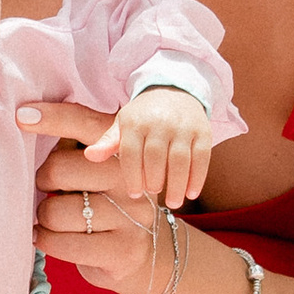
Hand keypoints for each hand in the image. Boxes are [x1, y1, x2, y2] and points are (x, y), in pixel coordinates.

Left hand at [24, 105, 169, 293]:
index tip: (21, 116)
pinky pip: (63, 243)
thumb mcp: (96, 170)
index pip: (83, 124)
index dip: (52, 118)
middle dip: (43, 182)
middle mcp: (131, 178)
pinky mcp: (123, 249)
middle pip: (60, 169)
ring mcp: (132, 215)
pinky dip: (46, 241)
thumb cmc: (108, 203)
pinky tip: (46, 237)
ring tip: (51, 218)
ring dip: (43, 217)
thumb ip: (72, 148)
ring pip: (57, 211)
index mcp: (122, 150)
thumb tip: (30, 123)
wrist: (147, 251)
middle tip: (48, 190)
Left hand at [89, 83, 213, 208]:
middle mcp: (160, 122)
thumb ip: (108, 142)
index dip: (132, 176)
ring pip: (180, 159)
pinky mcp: (203, 131)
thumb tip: (89, 156)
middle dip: (154, 180)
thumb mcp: (123, 124)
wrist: (174, 90)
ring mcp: (183, 126)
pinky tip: (191, 194)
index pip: (131, 153)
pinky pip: (202, 157)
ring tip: (173, 203)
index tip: (134, 194)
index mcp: (135, 121)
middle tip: (153, 193)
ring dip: (177, 184)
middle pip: (156, 157)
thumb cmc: (143, 116)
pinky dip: (197, 178)